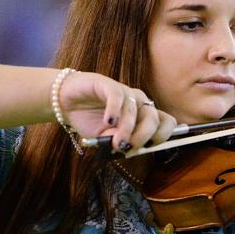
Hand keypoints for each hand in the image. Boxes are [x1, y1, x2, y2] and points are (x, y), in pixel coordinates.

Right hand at [57, 71, 176, 151]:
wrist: (67, 103)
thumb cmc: (90, 121)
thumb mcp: (105, 139)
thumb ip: (116, 143)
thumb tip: (124, 147)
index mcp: (144, 116)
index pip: (167, 123)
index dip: (162, 136)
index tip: (148, 148)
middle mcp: (139, 102)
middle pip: (153, 118)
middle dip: (142, 137)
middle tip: (128, 148)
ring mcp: (124, 92)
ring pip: (135, 110)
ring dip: (127, 129)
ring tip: (116, 142)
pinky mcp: (107, 84)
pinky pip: (117, 96)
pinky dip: (115, 110)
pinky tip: (108, 121)